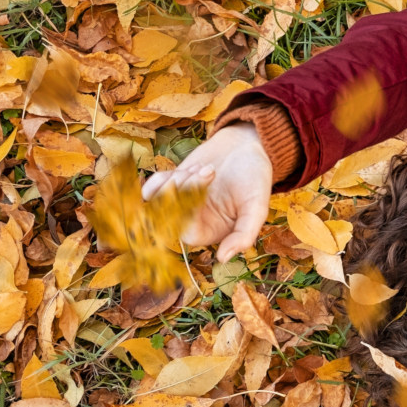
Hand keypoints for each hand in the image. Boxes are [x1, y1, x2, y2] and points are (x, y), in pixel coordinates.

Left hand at [142, 123, 272, 261]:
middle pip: (169, 216)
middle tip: (210, 170)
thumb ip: (244, 235)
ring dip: (177, 181)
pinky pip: (150, 190)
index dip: (188, 213)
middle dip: (185, 189)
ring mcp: (179, 203)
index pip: (187, 234)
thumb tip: (222, 259)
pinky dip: (162, 178)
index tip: (203, 189)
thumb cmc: (255, 177)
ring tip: (204, 167)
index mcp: (212, 232)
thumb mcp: (257, 208)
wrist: (246, 146)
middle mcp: (193, 221)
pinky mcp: (170, 187)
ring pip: (158, 202)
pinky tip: (184, 170)